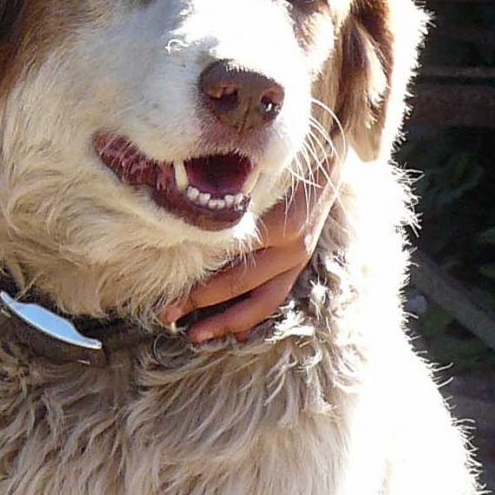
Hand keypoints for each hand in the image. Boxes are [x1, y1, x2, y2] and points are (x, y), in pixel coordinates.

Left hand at [164, 157, 339, 342]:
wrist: (328, 159)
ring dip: (227, 321)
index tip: (165, 295)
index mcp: (281, 226)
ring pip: (261, 301)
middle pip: (240, 284)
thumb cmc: (282, 165)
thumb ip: (232, 203)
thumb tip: (184, 222)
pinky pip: (275, 297)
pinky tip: (234, 334)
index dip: (198, 281)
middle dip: (200, 302)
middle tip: (165, 315)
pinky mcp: (300, 264)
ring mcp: (298, 258)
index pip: (230, 261)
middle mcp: (293, 247)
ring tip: (194, 335)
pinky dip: (253, 316)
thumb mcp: (259, 177)